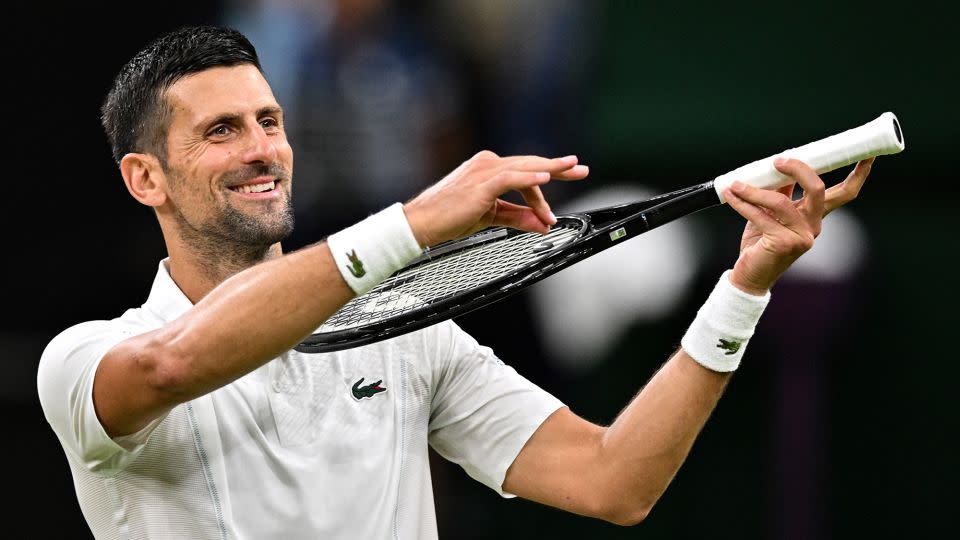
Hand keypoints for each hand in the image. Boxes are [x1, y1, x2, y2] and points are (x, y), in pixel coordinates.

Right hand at [403, 150, 589, 247]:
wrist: (421, 223)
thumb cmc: (450, 218)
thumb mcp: (491, 218)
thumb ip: (518, 217)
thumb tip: (544, 224)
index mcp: (489, 170)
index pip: (525, 173)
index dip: (545, 184)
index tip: (562, 191)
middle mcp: (487, 164)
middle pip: (530, 164)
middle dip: (558, 167)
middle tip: (581, 168)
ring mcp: (484, 171)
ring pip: (524, 168)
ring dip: (550, 171)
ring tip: (572, 169)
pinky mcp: (481, 184)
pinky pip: (511, 177)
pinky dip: (530, 178)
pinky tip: (546, 178)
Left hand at [723, 156, 873, 294]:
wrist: (750, 275)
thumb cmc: (760, 243)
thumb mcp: (771, 213)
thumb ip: (779, 191)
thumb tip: (778, 166)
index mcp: (815, 216)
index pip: (844, 193)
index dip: (858, 174)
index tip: (867, 154)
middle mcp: (813, 226)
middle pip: (818, 189)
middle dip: (800, 169)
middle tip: (778, 160)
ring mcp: (801, 237)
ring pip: (781, 202)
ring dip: (754, 190)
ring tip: (736, 185)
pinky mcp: (783, 244)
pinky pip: (761, 216)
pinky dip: (743, 203)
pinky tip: (731, 195)